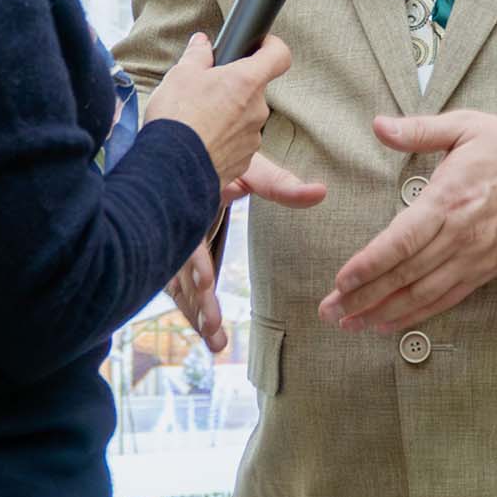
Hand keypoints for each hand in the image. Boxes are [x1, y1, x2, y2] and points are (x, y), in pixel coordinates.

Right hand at [144, 33, 289, 189]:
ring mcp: (253, 138)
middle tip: (206, 92)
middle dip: (234, 88)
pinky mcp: (244, 162)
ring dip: (229, 116)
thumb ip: (197, 55)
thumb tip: (201, 43)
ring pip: (245, 118)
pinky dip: (224, 140)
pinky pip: (238, 143)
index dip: (272, 47)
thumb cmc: (177, 118)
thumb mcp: (180, 75)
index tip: (261, 47)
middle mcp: (257, 110)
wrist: (170, 168)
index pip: (279, 56)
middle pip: (254, 90)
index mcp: (246, 81)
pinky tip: (201, 141)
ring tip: (199, 120)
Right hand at [165, 154, 327, 355]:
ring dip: (196, 313)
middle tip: (213, 328)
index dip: (196, 261)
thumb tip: (320, 192)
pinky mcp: (178, 257)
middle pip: (183, 273)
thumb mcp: (250, 168)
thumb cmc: (222, 160)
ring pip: (180, 286)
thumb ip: (281, 184)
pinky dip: (193, 308)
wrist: (191, 153)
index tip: (207, 282)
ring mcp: (175, 246)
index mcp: (192, 206)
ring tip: (215, 342)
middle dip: (197, 302)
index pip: (190, 239)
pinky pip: (181, 286)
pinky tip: (207, 331)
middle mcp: (180, 230)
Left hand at [320, 111, 496, 334]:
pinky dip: (416, 316)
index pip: (403, 240)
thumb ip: (418, 129)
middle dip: (364, 297)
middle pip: (405, 275)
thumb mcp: (466, 126)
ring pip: (423, 295)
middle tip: (330, 312)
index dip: (371, 264)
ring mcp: (473, 257)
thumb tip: (378, 125)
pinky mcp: (484, 271)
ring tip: (350, 324)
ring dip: (384, 312)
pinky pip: (446, 300)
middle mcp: (459, 236)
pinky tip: (389, 323)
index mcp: (449, 200)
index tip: (342, 280)